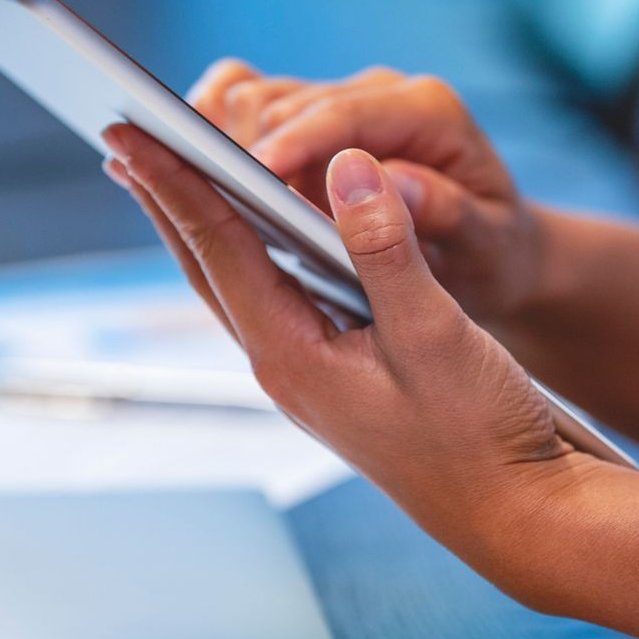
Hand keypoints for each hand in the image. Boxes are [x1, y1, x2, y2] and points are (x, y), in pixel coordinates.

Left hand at [101, 121, 585, 574]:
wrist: (516, 509)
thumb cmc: (480, 435)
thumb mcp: (437, 335)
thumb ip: (387, 249)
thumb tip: (347, 167)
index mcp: (293, 356)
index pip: (218, 247)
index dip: (173, 180)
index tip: (128, 128)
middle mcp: (287, 365)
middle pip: (206, 265)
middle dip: (165, 198)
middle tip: (122, 134)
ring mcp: (309, 373)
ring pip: (236, 283)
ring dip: (200, 224)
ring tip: (166, 173)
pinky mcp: (338, 374)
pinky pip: (276, 297)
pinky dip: (253, 251)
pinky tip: (255, 231)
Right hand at [186, 59, 544, 322]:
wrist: (496, 250)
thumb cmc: (495, 252)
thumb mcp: (488, 245)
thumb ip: (443, 214)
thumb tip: (387, 183)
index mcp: (427, 112)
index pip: (346, 117)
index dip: (295, 143)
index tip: (253, 177)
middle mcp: (377, 95)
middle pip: (283, 100)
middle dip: (232, 142)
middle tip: (180, 182)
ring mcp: (339, 106)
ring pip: (252, 101)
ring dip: (208, 138)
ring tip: (154, 173)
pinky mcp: (310, 126)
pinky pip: (245, 114)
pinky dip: (205, 134)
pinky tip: (169, 166)